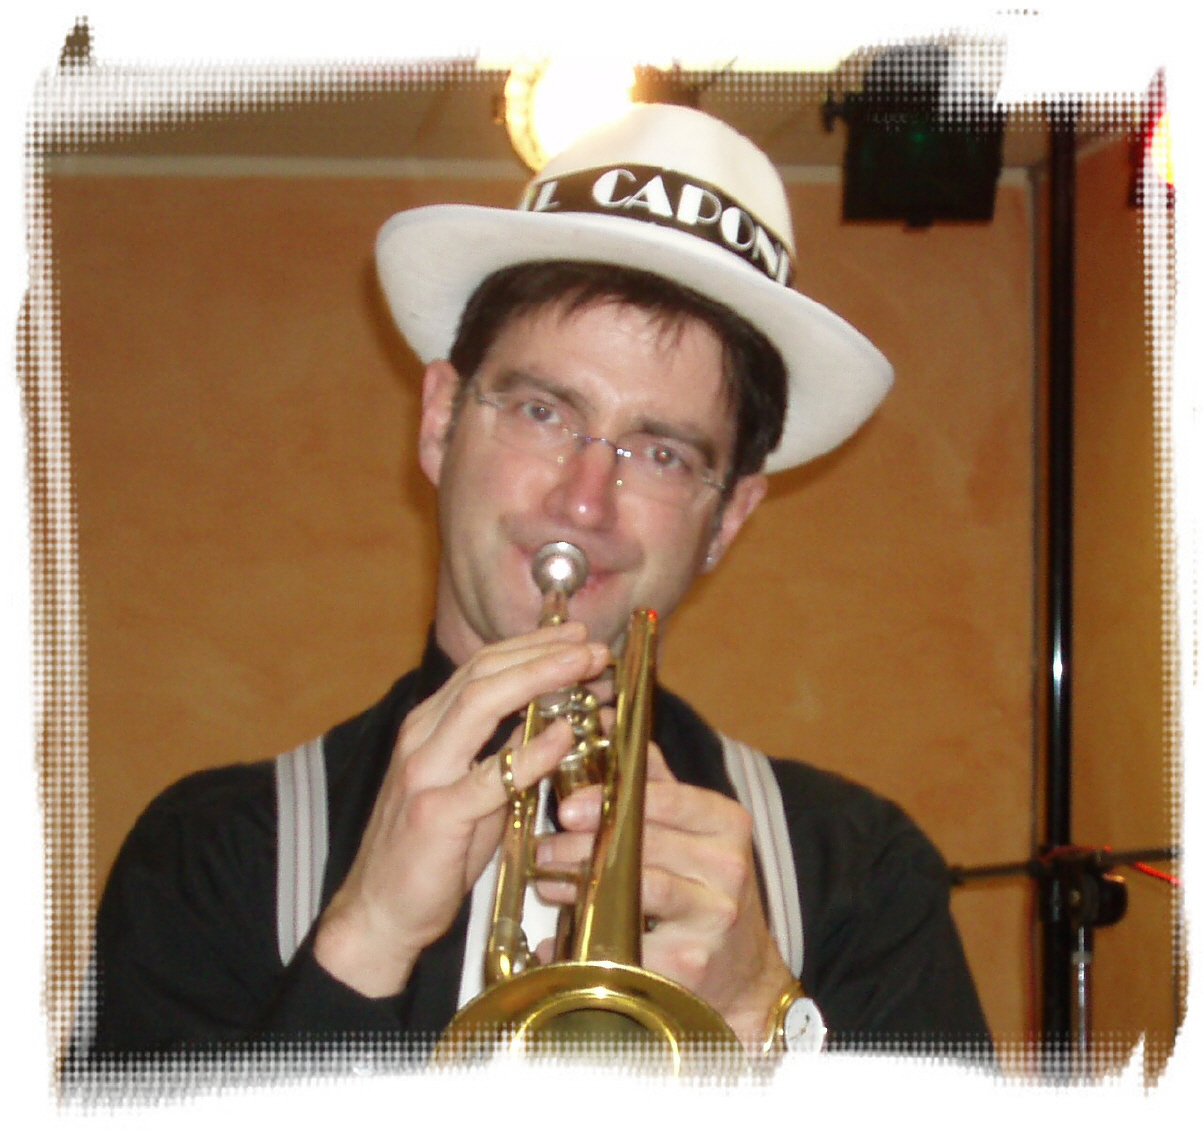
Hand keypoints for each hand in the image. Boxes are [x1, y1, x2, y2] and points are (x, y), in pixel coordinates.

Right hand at [312, 622, 610, 996]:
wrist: (378, 913)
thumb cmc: (431, 854)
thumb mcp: (472, 793)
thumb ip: (505, 756)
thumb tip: (559, 725)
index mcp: (429, 727)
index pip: (482, 667)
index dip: (531, 646)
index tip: (575, 636)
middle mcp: (421, 738)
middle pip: (484, 672)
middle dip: (542, 652)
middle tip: (591, 642)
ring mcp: (424, 773)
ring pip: (481, 703)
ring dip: (540, 678)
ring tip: (584, 666)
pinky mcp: (435, 814)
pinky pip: (489, 776)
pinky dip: (531, 751)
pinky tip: (563, 733)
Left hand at [534, 740, 791, 1049]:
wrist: (745, 972)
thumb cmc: (706, 889)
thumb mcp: (694, 829)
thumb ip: (653, 779)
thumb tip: (608, 719)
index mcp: (727, 822)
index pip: (669, 797)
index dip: (614, 798)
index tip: (568, 806)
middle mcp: (729, 865)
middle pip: (645, 843)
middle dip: (585, 844)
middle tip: (544, 846)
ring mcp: (715, 915)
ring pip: (635, 888)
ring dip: (580, 885)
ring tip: (547, 882)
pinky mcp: (693, 961)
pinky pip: (630, 945)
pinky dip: (588, 943)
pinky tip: (562, 938)